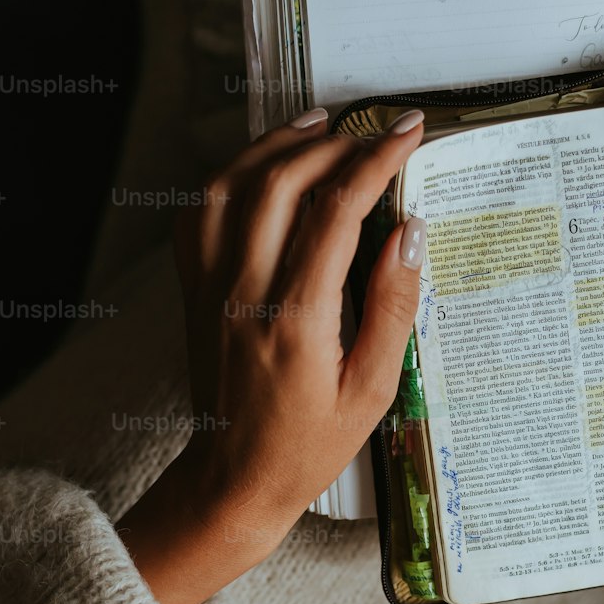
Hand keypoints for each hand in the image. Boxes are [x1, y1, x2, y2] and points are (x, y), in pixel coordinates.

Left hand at [118, 106, 427, 603]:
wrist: (232, 480)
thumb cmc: (308, 446)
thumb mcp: (373, 390)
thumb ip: (392, 308)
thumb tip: (411, 232)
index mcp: (295, 321)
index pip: (337, 212)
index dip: (375, 160)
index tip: (408, 132)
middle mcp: (243, 294)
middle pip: (282, 183)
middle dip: (334, 142)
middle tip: (374, 132)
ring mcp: (209, 289)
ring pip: (231, 185)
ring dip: (277, 144)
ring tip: (319, 124)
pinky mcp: (193, 291)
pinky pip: (199, 213)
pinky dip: (230, 175)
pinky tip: (262, 166)